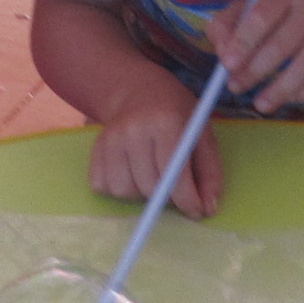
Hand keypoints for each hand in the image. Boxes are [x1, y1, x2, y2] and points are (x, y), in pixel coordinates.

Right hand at [89, 75, 220, 218]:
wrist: (140, 91)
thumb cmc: (177, 114)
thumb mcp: (202, 135)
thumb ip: (209, 172)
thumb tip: (207, 209)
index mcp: (165, 122)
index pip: (173, 174)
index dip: (186, 200)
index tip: (196, 211)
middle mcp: (133, 130)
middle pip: (148, 187)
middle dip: (166, 198)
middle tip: (175, 189)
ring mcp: (110, 139)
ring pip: (123, 191)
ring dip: (141, 194)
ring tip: (152, 177)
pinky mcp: (94, 149)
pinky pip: (103, 186)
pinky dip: (119, 188)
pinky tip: (132, 173)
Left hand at [218, 0, 303, 112]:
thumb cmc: (280, 16)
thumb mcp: (249, 10)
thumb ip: (226, 26)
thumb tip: (222, 51)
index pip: (262, 16)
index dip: (243, 42)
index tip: (227, 65)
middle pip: (281, 45)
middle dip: (254, 71)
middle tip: (236, 88)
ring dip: (279, 90)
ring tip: (261, 104)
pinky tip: (290, 98)